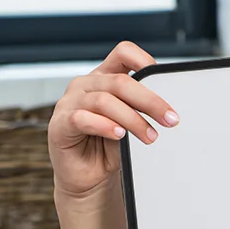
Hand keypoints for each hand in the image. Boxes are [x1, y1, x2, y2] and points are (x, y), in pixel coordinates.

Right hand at [48, 41, 178, 199]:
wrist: (89, 175)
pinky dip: (104, 126)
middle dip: (150, 101)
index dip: (143, 60)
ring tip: (149, 136)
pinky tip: (119, 135)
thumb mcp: (132, 123)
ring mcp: (69, 103)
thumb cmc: (110, 146)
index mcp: (105, 78)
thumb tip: (169, 109)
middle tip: (170, 119)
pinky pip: (82, 118)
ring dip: (132, 119)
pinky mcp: (59, 124)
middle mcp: (86, 85)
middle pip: (120, 81)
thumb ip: (142, 109)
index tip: (164, 79)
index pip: (123, 53)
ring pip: (104, 101)